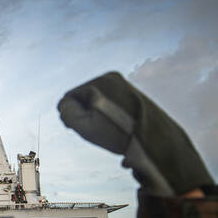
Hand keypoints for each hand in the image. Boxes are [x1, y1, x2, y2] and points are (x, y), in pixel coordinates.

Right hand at [57, 72, 212, 195]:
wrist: (153, 139)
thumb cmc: (117, 133)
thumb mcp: (84, 126)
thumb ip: (67, 112)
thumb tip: (64, 105)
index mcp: (100, 81)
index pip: (70, 96)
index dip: (71, 114)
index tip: (82, 128)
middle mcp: (112, 78)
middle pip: (85, 97)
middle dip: (85, 113)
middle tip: (97, 129)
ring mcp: (124, 85)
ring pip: (98, 100)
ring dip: (97, 114)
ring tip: (109, 128)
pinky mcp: (132, 94)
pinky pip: (111, 102)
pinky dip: (110, 113)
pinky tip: (117, 126)